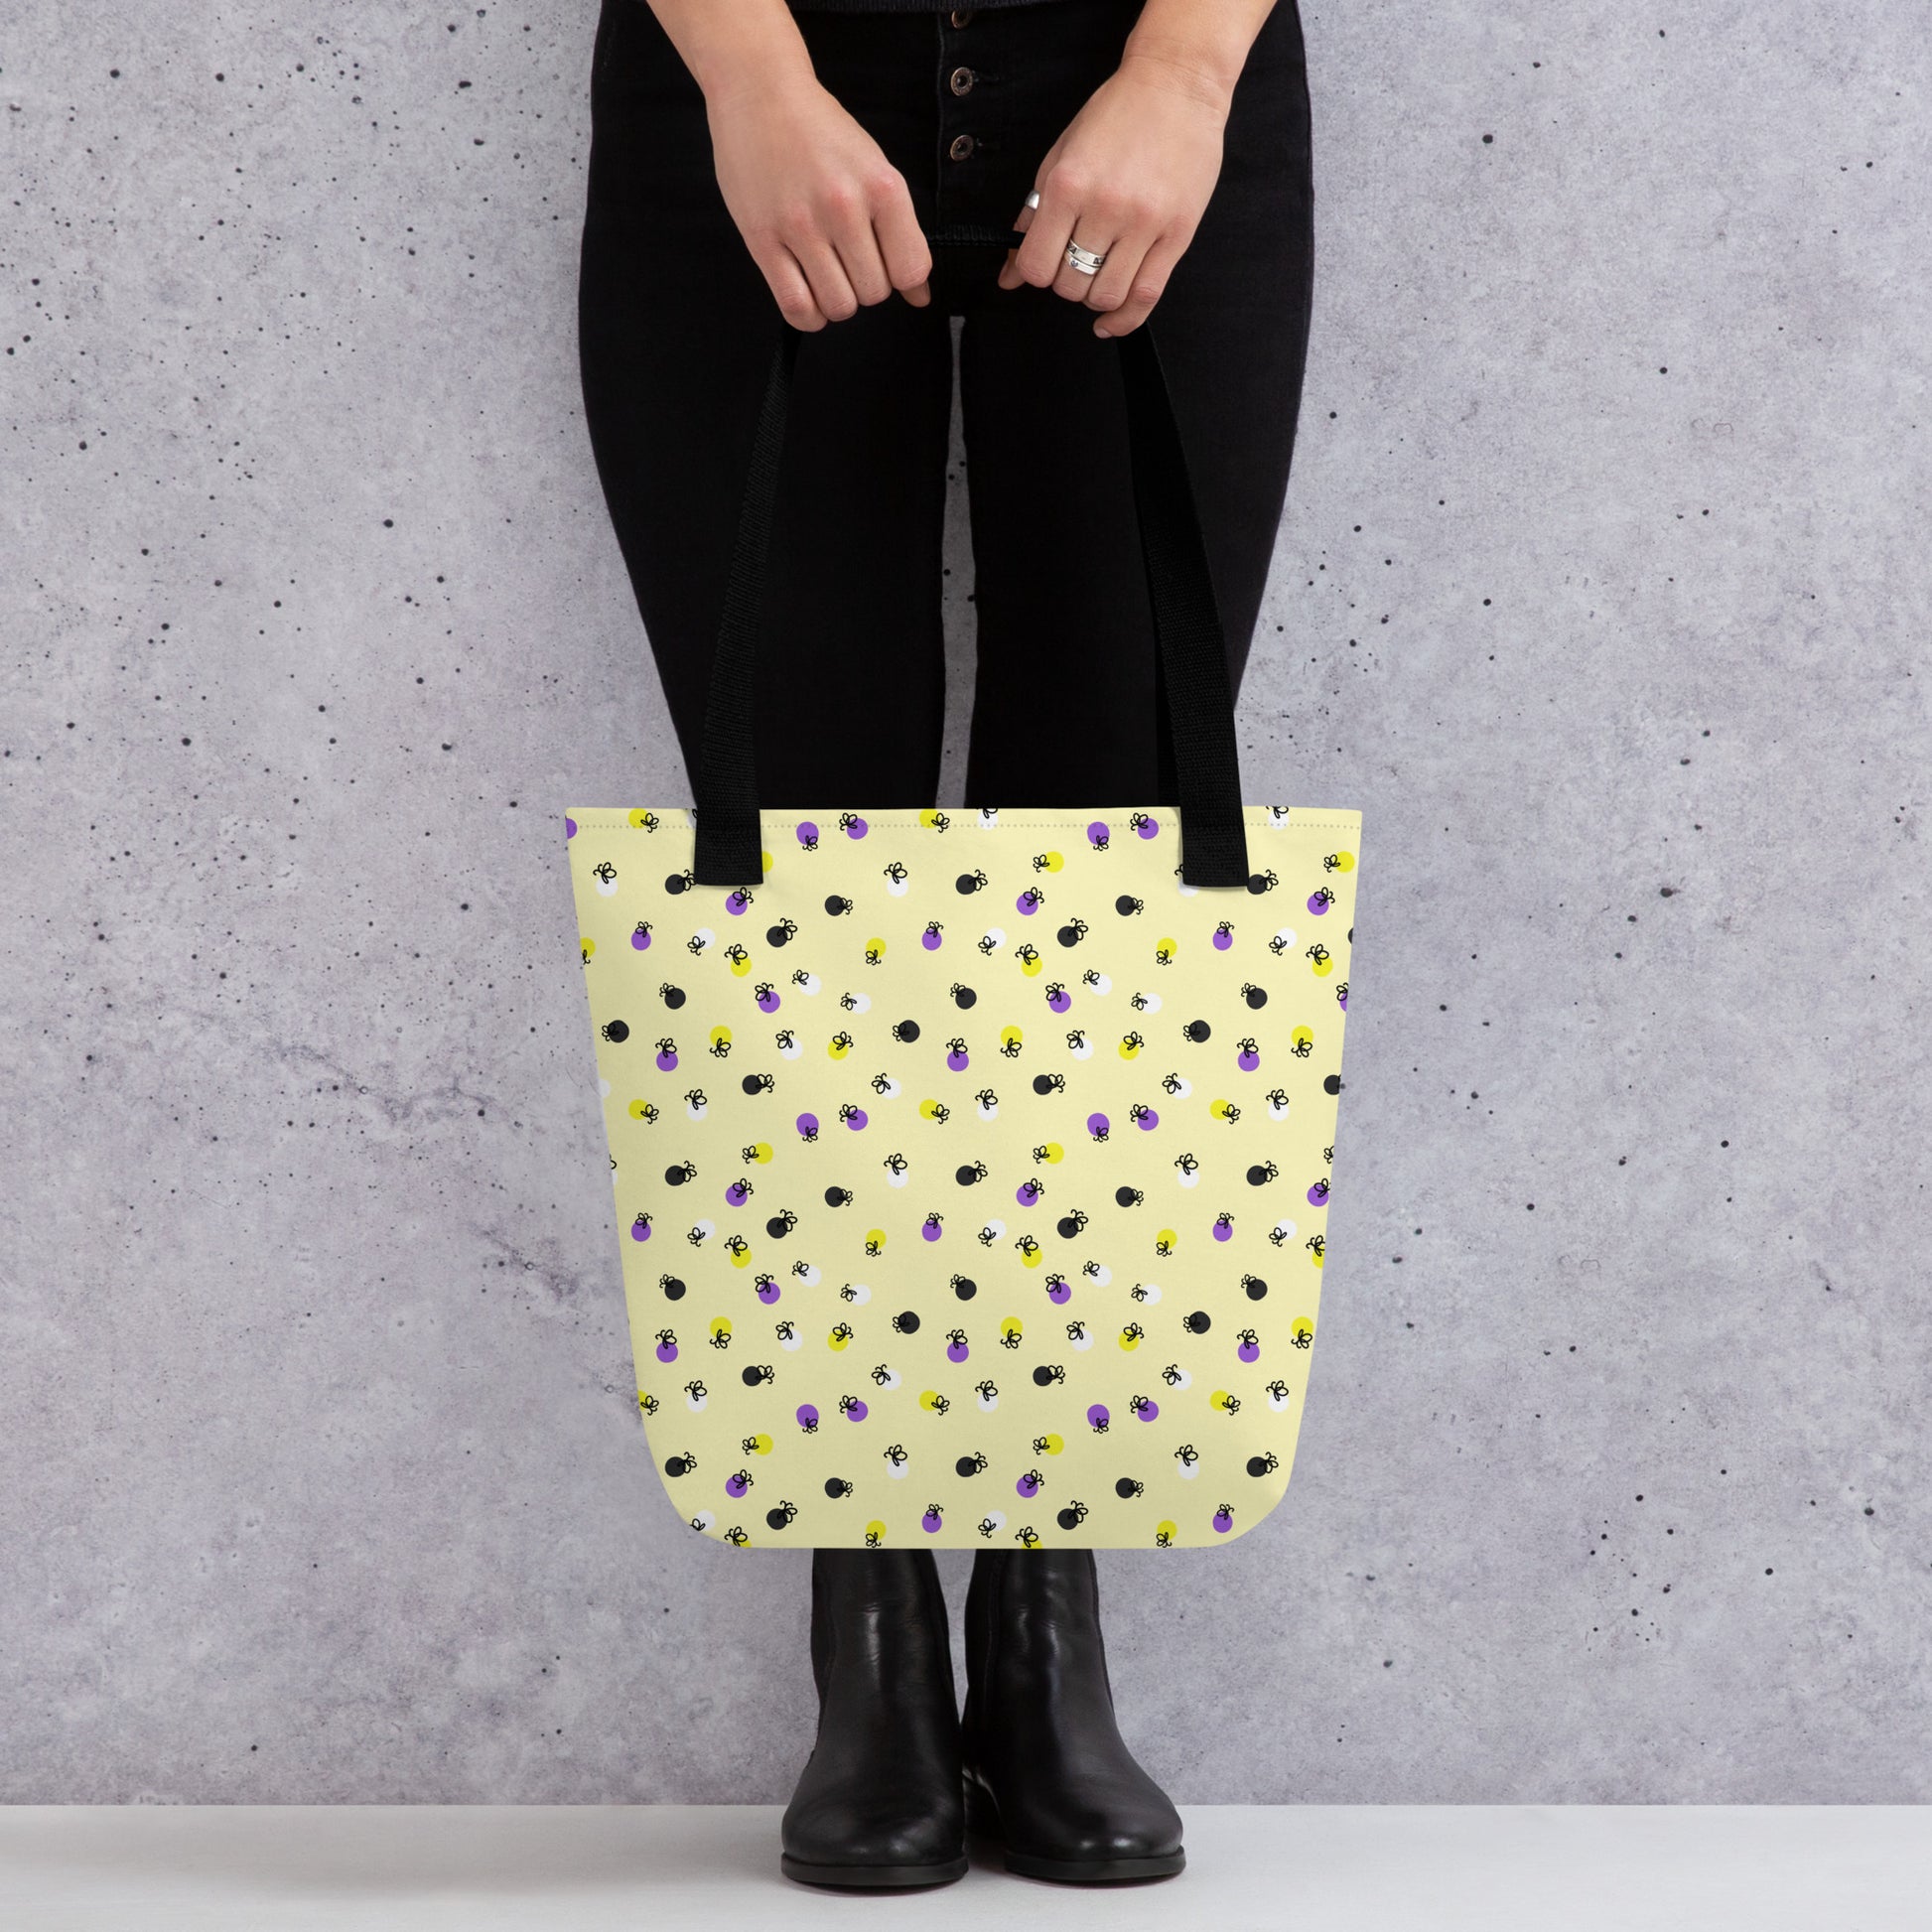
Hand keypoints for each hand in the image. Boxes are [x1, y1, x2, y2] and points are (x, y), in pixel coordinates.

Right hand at [706, 71, 931, 329]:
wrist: (760, 93)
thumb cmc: (821, 133)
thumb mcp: (874, 169)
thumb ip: (900, 232)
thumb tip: (920, 295)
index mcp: (882, 187)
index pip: (911, 270)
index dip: (900, 277)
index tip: (884, 261)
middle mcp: (844, 206)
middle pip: (873, 292)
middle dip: (865, 285)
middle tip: (848, 260)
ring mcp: (801, 225)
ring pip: (839, 305)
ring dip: (837, 301)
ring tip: (826, 273)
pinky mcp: (762, 239)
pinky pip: (796, 306)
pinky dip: (809, 315)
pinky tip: (808, 296)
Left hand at [1000, 51, 1231, 336]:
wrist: (1177, 85)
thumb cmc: (1117, 116)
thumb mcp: (1061, 157)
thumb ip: (1033, 217)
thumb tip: (1010, 275)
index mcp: (1068, 185)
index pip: (1036, 266)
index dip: (1035, 272)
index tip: (1044, 262)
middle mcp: (1105, 207)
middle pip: (1070, 286)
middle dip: (1066, 282)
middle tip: (1076, 260)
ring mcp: (1144, 223)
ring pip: (1105, 296)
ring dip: (1095, 296)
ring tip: (1099, 273)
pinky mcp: (1177, 235)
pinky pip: (1145, 297)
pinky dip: (1124, 319)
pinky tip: (1110, 320)